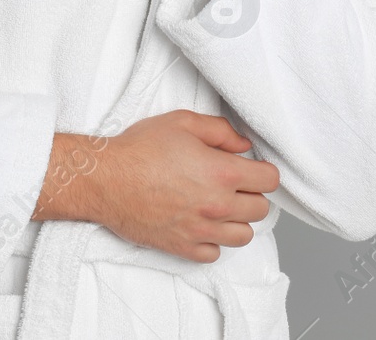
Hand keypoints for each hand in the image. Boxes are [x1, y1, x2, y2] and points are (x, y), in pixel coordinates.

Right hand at [87, 110, 280, 262]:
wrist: (105, 179)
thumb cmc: (139, 148)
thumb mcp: (182, 122)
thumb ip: (220, 130)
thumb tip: (242, 145)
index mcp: (222, 172)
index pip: (270, 180)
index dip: (262, 171)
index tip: (251, 168)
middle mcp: (217, 206)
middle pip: (260, 209)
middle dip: (251, 194)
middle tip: (232, 184)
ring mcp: (201, 231)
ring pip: (244, 236)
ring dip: (236, 220)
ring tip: (218, 206)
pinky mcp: (183, 248)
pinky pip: (215, 253)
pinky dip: (213, 241)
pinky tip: (200, 224)